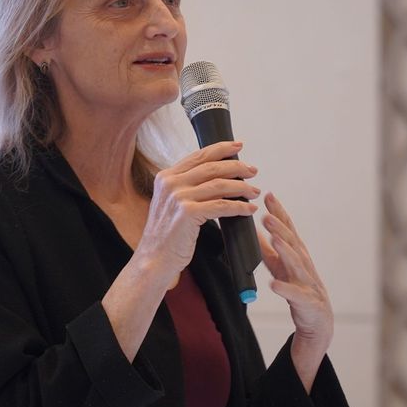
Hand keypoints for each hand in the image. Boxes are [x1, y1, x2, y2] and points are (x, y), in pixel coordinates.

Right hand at [136, 141, 259, 284]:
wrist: (152, 261)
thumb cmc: (165, 237)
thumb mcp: (171, 204)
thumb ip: (187, 188)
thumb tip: (217, 177)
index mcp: (166, 177)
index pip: (198, 156)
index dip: (221, 149)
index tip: (237, 146)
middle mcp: (170, 183)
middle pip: (212, 167)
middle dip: (237, 167)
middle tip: (252, 171)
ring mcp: (178, 197)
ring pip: (219, 184)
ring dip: (242, 187)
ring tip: (254, 191)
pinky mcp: (187, 213)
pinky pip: (221, 206)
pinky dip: (239, 207)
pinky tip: (248, 209)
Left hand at [259, 192, 333, 391]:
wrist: (319, 323)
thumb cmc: (300, 291)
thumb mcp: (282, 269)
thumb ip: (269, 251)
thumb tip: (254, 232)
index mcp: (297, 256)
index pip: (288, 230)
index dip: (279, 212)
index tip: (269, 195)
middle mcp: (304, 266)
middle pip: (292, 243)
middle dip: (280, 228)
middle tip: (266, 214)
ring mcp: (308, 283)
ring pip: (296, 264)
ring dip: (285, 250)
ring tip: (274, 239)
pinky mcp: (307, 303)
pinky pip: (295, 296)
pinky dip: (285, 289)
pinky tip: (273, 285)